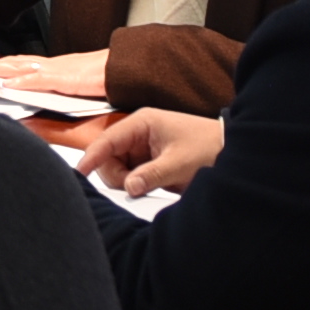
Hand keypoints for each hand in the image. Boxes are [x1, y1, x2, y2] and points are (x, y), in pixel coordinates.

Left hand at [0, 50, 114, 102]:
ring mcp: (57, 70)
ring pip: (17, 67)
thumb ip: (58, 92)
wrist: (126, 68)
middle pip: (10, 64)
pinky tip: (8, 85)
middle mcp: (50, 65)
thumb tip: (42, 102)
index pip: (17, 65)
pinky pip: (39, 78)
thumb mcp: (76, 87)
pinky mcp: (67, 78)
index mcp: (52, 67)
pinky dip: (21, 81)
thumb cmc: (106, 78)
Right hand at [79, 110, 223, 196]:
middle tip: (137, 186)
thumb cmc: (207, 147)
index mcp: (142, 123)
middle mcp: (137, 132)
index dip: (92, 156)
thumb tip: (128, 187)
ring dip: (125, 181)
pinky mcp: (146, 160)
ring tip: (150, 184)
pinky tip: (148, 185)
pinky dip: (133, 183)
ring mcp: (140, 146)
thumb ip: (151, 175)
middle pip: (107, 157)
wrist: (229, 148)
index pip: (107, 140)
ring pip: (115, 168)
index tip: (80, 173)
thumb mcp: (180, 163)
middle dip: (116, 175)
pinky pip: (127, 174)